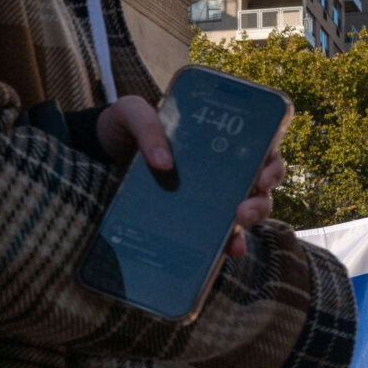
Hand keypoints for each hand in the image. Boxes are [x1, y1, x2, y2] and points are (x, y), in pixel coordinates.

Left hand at [94, 97, 281, 262]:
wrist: (95, 154)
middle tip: (244, 209)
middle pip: (258, 184)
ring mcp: (206, 195)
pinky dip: (224, 245)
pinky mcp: (189, 217)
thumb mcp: (131, 112)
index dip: (271, 162)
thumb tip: (165, 164)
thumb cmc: (122, 125)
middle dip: (261, 199)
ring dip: (248, 224)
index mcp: (215, 136)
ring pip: (243, 211)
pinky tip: (222, 255)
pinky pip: (215, 233)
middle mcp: (219, 168)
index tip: (264, 174)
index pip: (259, 147)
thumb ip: (147, 126)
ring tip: (235, 237)